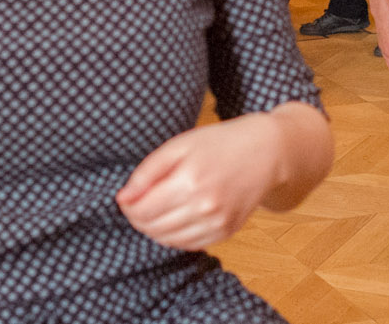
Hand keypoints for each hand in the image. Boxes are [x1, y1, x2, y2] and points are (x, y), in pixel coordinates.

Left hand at [117, 112, 285, 250]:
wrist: (265, 152)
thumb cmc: (218, 144)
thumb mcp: (178, 146)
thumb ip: (146, 172)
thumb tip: (123, 199)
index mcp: (189, 181)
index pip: (142, 210)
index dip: (127, 207)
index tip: (127, 198)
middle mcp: (205, 206)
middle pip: (153, 228)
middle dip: (138, 219)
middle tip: (139, 203)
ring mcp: (218, 222)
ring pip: (169, 240)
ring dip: (155, 229)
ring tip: (157, 210)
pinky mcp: (227, 231)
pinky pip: (189, 245)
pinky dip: (175, 236)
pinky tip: (176, 218)